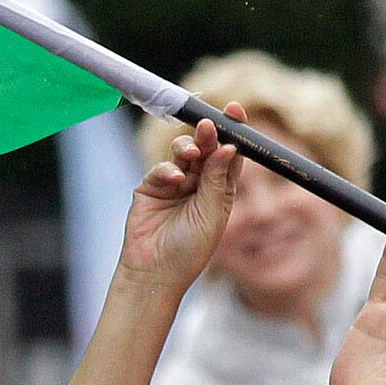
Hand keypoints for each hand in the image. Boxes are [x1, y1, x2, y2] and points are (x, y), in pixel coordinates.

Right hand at [121, 112, 243, 289]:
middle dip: (208, 134)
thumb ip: (218, 180)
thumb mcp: (212, 214)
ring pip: (182, 152)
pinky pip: (160, 168)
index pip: (229, 154)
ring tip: (191, 155)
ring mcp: (174, 183)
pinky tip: (175, 180)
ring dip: (188, 148)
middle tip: (209, 126)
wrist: (156, 273)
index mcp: (220, 190)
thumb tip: (228, 147)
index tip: (234, 111)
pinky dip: (168, 170)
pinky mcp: (151, 187)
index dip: (233, 132)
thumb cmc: (190, 251)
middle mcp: (199, 183)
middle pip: (206, 148)